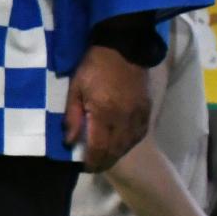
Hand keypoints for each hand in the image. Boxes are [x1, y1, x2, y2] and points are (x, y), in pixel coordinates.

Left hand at [64, 45, 150, 171]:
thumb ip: (72, 117)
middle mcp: (125, 118)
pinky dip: (128, 144)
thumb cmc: (94, 66)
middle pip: (115, 150)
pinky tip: (120, 145)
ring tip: (104, 158)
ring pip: (128, 145)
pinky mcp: (147, 110)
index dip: (92, 162)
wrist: (124, 48)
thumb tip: (70, 142)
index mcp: (105, 113)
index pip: (99, 148)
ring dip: (116, 155)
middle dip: (103, 162)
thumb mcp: (75, 88)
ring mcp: (138, 115)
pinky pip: (139, 135)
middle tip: (92, 167)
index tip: (84, 168)